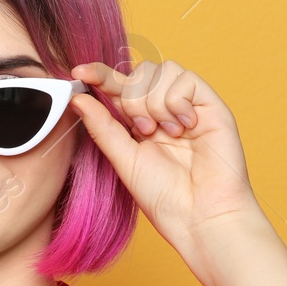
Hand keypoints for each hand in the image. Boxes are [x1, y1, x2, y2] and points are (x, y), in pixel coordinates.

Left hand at [68, 59, 262, 247]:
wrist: (199, 214)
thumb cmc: (164, 195)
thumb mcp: (123, 158)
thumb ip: (102, 126)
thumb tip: (76, 97)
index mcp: (139, 122)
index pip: (117, 87)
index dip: (99, 75)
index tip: (79, 73)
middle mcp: (163, 110)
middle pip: (139, 73)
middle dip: (133, 99)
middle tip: (144, 131)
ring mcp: (187, 106)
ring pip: (161, 71)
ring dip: (155, 102)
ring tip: (167, 133)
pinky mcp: (210, 105)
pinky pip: (186, 78)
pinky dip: (178, 101)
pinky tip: (185, 127)